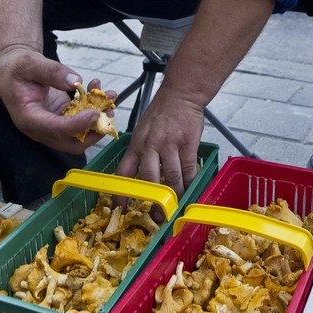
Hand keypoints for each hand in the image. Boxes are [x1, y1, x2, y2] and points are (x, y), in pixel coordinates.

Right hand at [0, 45, 115, 153]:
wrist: (14, 68)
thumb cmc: (16, 67)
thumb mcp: (30, 63)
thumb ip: (51, 72)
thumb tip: (75, 81)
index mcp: (28, 118)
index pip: (55, 130)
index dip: (77, 125)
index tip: (95, 113)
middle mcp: (41, 127)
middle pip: (71, 142)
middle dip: (94, 130)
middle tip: (108, 111)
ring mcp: (52, 124)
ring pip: (80, 132)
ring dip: (98, 118)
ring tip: (109, 95)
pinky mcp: (61, 116)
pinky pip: (81, 119)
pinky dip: (93, 107)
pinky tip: (98, 88)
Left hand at [115, 84, 203, 198]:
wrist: (180, 95)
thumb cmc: (161, 113)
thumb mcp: (142, 130)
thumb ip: (140, 151)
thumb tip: (140, 177)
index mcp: (136, 144)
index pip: (124, 172)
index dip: (122, 192)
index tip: (121, 208)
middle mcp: (150, 145)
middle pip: (149, 180)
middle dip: (153, 202)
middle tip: (157, 217)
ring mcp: (170, 144)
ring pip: (171, 178)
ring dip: (174, 197)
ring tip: (175, 209)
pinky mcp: (188, 143)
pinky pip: (188, 169)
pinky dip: (190, 183)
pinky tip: (190, 191)